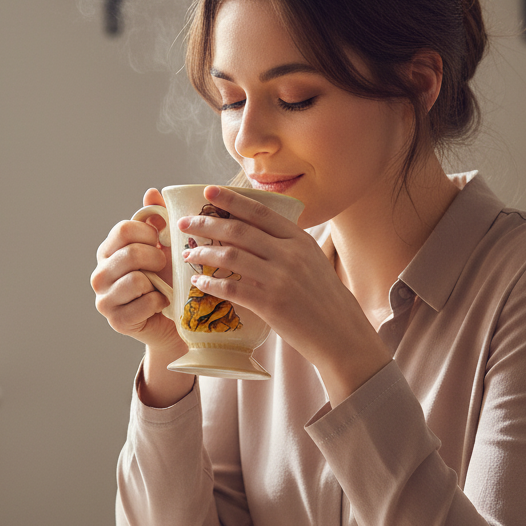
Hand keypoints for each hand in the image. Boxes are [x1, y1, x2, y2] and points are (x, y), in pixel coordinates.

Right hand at [91, 188, 186, 359]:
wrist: (172, 322)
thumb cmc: (166, 281)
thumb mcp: (164, 247)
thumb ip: (156, 220)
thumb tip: (151, 193)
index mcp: (108, 251)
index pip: (124, 229)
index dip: (149, 232)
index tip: (160, 242)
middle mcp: (100, 273)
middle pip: (130, 253)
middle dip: (156, 258)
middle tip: (164, 266)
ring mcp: (104, 299)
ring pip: (135, 279)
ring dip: (157, 282)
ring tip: (161, 285)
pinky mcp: (116, 321)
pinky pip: (143, 304)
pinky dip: (159, 302)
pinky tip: (162, 303)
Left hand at [179, 186, 391, 404]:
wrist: (341, 334)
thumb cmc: (325, 299)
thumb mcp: (313, 262)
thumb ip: (288, 246)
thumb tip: (257, 232)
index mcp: (300, 240)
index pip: (259, 211)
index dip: (231, 199)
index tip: (209, 191)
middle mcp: (289, 254)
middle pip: (238, 230)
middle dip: (206, 223)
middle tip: (185, 224)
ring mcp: (280, 279)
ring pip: (230, 256)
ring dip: (204, 253)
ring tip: (188, 254)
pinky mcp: (271, 304)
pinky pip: (231, 288)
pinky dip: (210, 284)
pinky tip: (199, 283)